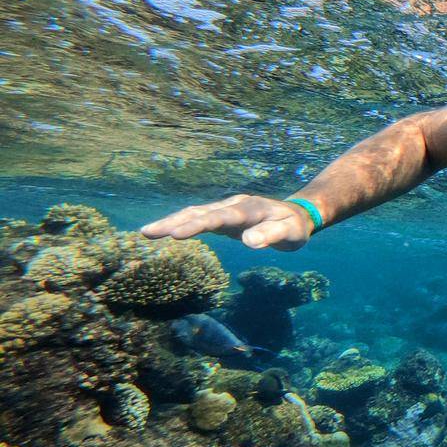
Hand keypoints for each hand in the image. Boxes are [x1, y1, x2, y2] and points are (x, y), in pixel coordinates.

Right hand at [141, 194, 313, 250]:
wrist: (299, 214)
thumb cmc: (294, 227)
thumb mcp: (290, 233)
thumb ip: (271, 235)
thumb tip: (249, 241)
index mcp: (250, 209)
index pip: (219, 217)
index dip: (197, 225)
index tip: (175, 234)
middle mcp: (234, 205)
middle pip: (201, 212)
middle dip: (174, 222)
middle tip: (148, 232)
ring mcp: (227, 209)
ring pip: (196, 213)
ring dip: (172, 221)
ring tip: (147, 232)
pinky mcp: (223, 216)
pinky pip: (199, 218)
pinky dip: (181, 223)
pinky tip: (164, 231)